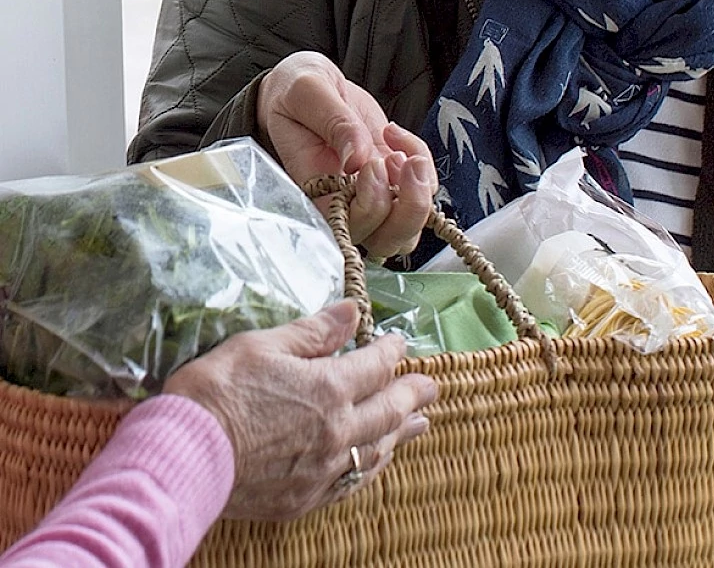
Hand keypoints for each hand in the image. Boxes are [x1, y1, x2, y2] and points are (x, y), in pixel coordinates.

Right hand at [163, 300, 435, 520]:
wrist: (184, 456)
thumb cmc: (218, 392)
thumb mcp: (262, 345)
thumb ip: (312, 332)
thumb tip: (352, 312)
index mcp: (328, 388)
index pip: (375, 365)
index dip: (390, 350)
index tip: (399, 341)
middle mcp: (337, 431)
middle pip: (388, 409)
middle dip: (412, 393)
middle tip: (431, 386)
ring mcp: (323, 470)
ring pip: (377, 449)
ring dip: (401, 432)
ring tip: (420, 422)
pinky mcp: (305, 498)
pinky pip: (352, 482)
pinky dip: (372, 467)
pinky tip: (377, 462)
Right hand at [257, 51, 437, 256]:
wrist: (309, 86)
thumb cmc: (295, 92)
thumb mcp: (306, 92)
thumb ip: (332, 121)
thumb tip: (357, 158)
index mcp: (313, 191)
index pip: (347, 228)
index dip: (369, 209)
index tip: (370, 164)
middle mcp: (344, 203)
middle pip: (386, 240)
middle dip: (407, 209)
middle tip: (398, 160)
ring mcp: (372, 195)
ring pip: (408, 230)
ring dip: (420, 196)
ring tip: (407, 156)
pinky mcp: (392, 179)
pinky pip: (422, 190)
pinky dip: (423, 163)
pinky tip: (396, 136)